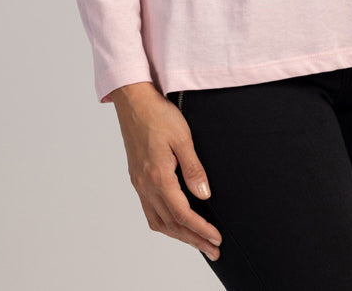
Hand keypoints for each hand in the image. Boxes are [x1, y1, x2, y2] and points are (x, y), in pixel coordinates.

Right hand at [110, 82, 221, 260]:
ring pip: (158, 221)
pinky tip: (175, 223)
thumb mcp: (183, 137)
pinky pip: (150, 210)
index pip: (182, 214)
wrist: (134, 101)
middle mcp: (146, 185)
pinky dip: (165, 223)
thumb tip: (204, 195)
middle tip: (213, 249)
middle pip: (170, 224)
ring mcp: (139, 183)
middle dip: (193, 239)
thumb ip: (193, 168)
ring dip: (179, 235)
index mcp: (158, 177)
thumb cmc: (159, 114)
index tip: (217, 238)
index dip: (201, 229)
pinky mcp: (137, 178)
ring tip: (198, 242)